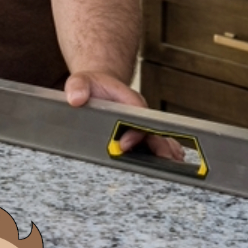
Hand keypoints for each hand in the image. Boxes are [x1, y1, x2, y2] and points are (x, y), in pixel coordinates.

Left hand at [65, 71, 184, 161]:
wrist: (99, 85)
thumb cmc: (92, 84)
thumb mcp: (81, 80)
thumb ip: (78, 86)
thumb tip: (75, 98)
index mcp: (129, 101)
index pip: (137, 117)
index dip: (133, 131)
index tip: (124, 145)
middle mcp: (139, 113)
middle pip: (153, 131)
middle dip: (159, 147)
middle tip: (160, 163)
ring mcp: (141, 124)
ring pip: (158, 139)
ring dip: (166, 151)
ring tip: (172, 166)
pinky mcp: (140, 132)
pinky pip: (155, 143)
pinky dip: (164, 152)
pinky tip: (171, 164)